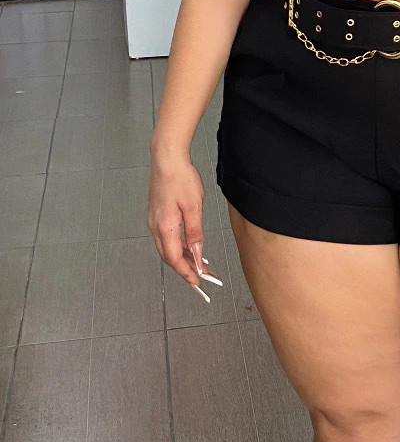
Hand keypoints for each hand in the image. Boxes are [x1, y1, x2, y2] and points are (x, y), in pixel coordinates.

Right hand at [147, 148, 223, 300]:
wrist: (166, 158)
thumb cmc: (180, 178)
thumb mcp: (193, 207)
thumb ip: (195, 234)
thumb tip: (198, 256)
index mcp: (164, 227)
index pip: (175, 259)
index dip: (187, 273)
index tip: (199, 283)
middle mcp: (156, 227)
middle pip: (170, 257)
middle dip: (186, 271)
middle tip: (202, 281)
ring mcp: (154, 221)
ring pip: (169, 248)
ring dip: (183, 259)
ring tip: (200, 267)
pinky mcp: (157, 215)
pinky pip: (168, 238)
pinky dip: (179, 247)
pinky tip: (191, 248)